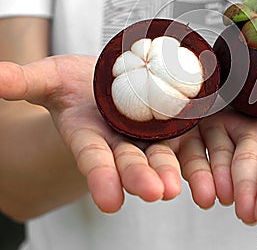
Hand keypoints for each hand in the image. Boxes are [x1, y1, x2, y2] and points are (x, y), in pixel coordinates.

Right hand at [0, 55, 210, 212]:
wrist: (104, 82)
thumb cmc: (74, 83)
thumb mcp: (51, 77)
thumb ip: (26, 82)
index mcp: (89, 135)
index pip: (92, 158)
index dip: (99, 177)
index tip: (108, 201)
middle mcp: (118, 142)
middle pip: (130, 161)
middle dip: (141, 177)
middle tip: (157, 192)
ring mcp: (145, 136)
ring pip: (160, 155)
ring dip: (171, 171)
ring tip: (181, 187)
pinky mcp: (168, 126)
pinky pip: (184, 140)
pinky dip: (194, 156)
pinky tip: (208, 170)